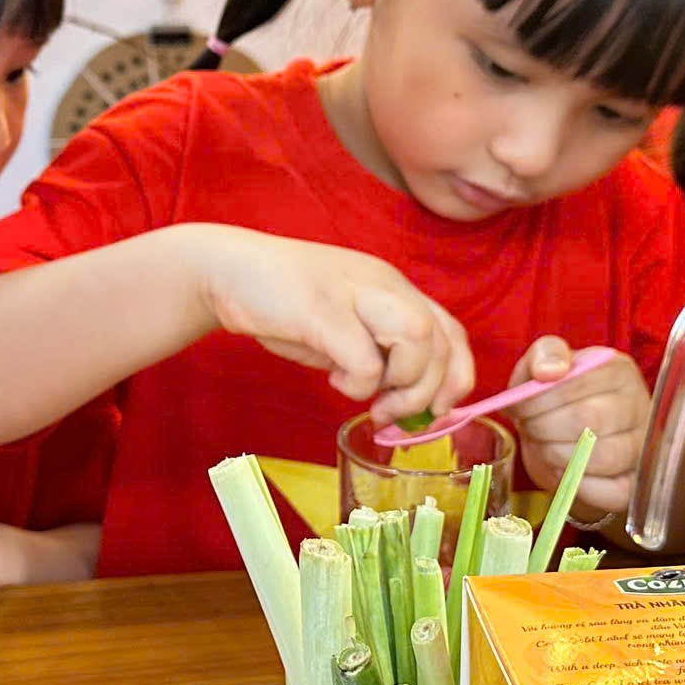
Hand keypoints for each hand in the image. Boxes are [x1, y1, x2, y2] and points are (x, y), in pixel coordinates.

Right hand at [193, 228, 473, 426]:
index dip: (456, 376)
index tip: (435, 409)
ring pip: (416, 339)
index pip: (451, 331)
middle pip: (439, 338)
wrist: (229, 271)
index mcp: (393, 288)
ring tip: (371, 400)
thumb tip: (408, 402)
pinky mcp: (323, 311)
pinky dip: (358, 385)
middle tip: (392, 413)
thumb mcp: (346, 325)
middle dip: (427, 391)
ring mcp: (355, 293)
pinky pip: (365, 360)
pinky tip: (334, 379)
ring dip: (402, 385)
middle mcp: (383, 284)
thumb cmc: (287, 305)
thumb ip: (378, 352)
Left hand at [509, 336, 649, 519]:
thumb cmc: (556, 398)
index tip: (520, 408)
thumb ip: (545, 354)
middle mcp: (639, 406)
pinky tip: (563, 470)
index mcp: (618, 371)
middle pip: (590, 421)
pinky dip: (576, 485)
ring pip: (601, 458)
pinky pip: (609, 492)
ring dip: (558, 456)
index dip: (539, 399)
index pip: (578, 383)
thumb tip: (549, 370)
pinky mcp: (633, 485)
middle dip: (544, 428)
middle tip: (530, 429)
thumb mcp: (544, 366)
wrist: (563, 439)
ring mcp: (641, 448)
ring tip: (545, 447)